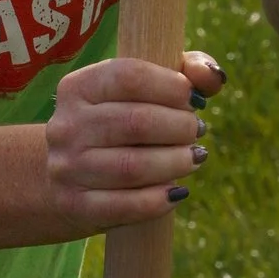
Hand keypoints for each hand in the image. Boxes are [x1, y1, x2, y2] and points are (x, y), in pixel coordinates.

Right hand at [43, 50, 224, 228]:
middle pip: (137, 122)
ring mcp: (67, 167)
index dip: (171, 86)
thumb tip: (212, 77)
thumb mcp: (142, 90)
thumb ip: (185, 71)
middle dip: (180, 127)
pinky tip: (176, 191)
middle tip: (197, 131)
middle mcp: (66, 125)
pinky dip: (159, 200)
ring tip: (193, 158)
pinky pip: (126, 206)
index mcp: (78, 87)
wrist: (68, 178)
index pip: (129, 76)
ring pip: (133, 167)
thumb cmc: (119, 123)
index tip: (193, 99)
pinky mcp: (75, 205)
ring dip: (176, 163)